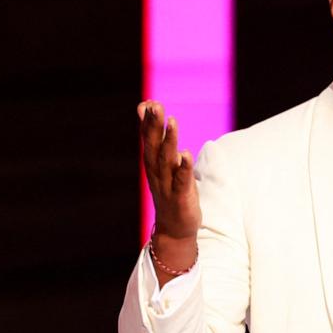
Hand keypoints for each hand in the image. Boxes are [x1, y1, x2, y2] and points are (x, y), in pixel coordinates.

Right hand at [138, 100, 200, 242]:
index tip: (148, 102)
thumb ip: (156, 140)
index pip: (147, 139)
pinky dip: (182, 168)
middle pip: (154, 146)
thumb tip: (146, 111)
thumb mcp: (162, 164)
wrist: (174, 229)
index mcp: (152, 164)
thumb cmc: (170, 192)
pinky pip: (182, 180)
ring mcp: (168, 185)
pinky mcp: (181, 197)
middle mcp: (157, 173)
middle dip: (154, 125)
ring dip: (169, 140)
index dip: (147, 121)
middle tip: (154, 106)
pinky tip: (185, 154)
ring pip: (167, 160)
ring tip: (172, 121)